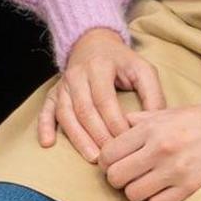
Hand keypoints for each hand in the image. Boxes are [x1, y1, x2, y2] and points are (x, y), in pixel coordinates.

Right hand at [34, 26, 163, 160]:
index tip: (128, 142)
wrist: (93, 42)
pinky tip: (47, 143)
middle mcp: (77, 75)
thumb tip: (156, 123)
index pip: (105, 101)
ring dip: (78, 138)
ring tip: (92, 157)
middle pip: (85, 111)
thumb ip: (153, 94)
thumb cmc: (121, 61)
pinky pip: (46, 109)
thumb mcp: (142, 69)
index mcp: (100, 67)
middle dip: (99, 136)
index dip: (115, 123)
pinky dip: (44, 126)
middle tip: (112, 157)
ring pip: (66, 114)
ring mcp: (63, 84)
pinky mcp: (54, 91)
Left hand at [96, 99, 200, 200]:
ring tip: (146, 183)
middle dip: (117, 178)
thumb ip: (140, 120)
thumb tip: (117, 126)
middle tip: (127, 175)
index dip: (106, 161)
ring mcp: (177, 171)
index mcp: (152, 128)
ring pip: (134, 195)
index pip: (109, 153)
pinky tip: (164, 190)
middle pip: (116, 177)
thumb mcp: (168, 113)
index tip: (114, 162)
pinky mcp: (191, 188)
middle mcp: (161, 149)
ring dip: (136, 192)